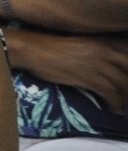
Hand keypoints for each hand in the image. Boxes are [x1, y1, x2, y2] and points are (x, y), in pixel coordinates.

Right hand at [4, 27, 127, 113]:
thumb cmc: (54, 47)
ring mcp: (98, 63)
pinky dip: (115, 103)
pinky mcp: (89, 77)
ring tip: (123, 107)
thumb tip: (111, 65)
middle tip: (126, 95)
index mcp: (105, 41)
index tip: (126, 83)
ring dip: (125, 98)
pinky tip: (114, 109)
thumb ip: (101, 51)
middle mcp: (106, 50)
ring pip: (124, 84)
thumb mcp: (83, 44)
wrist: (33, 49)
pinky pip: (111, 93)